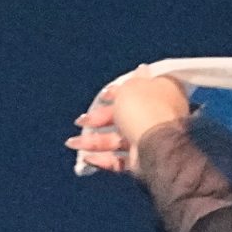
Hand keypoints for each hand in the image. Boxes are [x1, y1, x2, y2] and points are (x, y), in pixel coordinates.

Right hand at [63, 67, 190, 177]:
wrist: (155, 146)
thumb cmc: (144, 111)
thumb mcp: (132, 87)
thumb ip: (132, 81)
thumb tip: (142, 69)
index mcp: (159, 98)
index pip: (135, 93)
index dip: (116, 94)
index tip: (103, 96)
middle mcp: (156, 120)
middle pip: (121, 118)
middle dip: (97, 120)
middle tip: (81, 121)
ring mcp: (149, 142)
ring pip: (116, 141)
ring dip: (92, 142)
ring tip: (73, 143)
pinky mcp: (142, 161)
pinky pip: (120, 161)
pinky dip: (103, 159)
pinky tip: (86, 157)